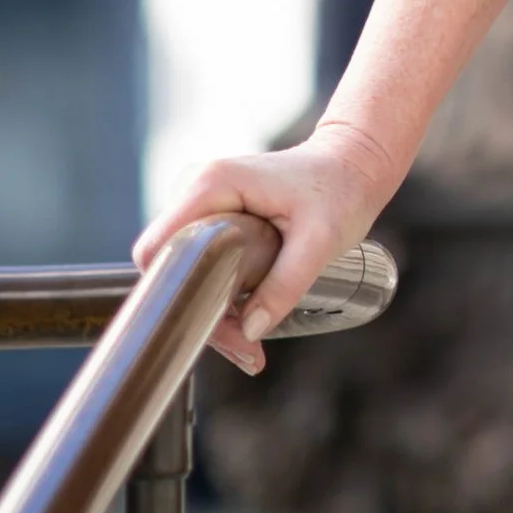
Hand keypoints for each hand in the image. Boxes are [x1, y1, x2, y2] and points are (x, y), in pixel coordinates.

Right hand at [131, 119, 395, 375]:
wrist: (354, 163)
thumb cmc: (341, 190)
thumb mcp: (321, 240)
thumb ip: (286, 283)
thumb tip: (250, 329)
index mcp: (212, 184)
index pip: (158, 249)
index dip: (173, 293)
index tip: (211, 326)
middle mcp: (197, 188)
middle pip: (170, 267)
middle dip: (201, 313)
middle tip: (245, 350)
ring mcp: (203, 201)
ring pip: (184, 271)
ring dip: (212, 312)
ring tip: (251, 347)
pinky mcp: (215, 215)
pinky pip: (201, 264)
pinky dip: (220, 296)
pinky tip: (248, 324)